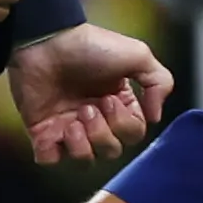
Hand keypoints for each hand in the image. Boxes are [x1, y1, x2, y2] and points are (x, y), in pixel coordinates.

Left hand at [9, 20, 173, 169]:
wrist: (47, 42)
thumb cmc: (89, 45)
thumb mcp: (138, 54)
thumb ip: (160, 83)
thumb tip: (155, 117)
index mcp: (118, 103)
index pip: (133, 134)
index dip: (125, 124)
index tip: (110, 99)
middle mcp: (95, 118)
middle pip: (112, 151)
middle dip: (102, 134)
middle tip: (88, 108)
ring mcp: (67, 127)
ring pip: (85, 161)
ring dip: (82, 146)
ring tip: (72, 122)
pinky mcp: (42, 132)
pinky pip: (50, 159)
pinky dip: (54, 152)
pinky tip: (56, 132)